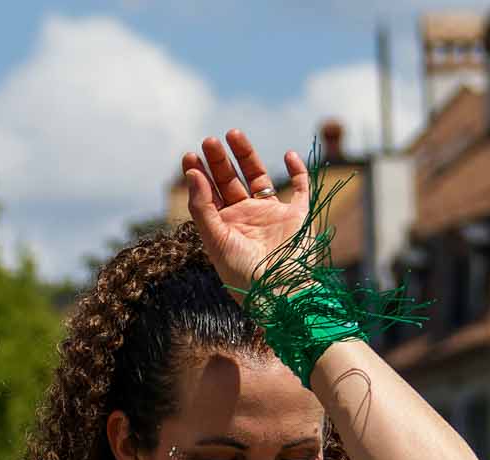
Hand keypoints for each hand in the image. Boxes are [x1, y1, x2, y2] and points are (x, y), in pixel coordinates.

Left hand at [181, 131, 308, 294]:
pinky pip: (300, 189)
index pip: (210, 194)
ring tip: (232, 134)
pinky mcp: (297, 217)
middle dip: (219, 161)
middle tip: (209, 142)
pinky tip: (287, 155)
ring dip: (247, 155)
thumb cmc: (246, 276)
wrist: (281, 295)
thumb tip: (192, 172)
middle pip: (231, 180)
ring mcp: (273, 216)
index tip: (190, 156)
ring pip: (258, 177)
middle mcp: (248, 219)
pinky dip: (297, 171)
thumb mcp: (216, 242)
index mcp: (227, 227)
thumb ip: (202, 207)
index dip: (199, 174)